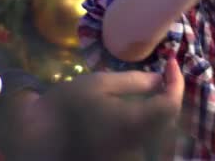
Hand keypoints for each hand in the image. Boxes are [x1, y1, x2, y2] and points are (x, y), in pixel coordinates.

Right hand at [13, 59, 183, 159]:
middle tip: (163, 73)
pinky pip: (142, 141)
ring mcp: (130, 157)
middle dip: (168, 94)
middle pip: (166, 119)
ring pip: (156, 130)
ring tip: (150, 89)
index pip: (171, 105)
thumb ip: (134, 81)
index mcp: (133, 124)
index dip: (177, 83)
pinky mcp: (122, 160)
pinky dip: (145, 123)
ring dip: (157, 109)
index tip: (172, 63)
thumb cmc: (66, 106)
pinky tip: (133, 109)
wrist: (37, 138)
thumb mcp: (99, 84)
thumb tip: (160, 78)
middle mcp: (137, 146)